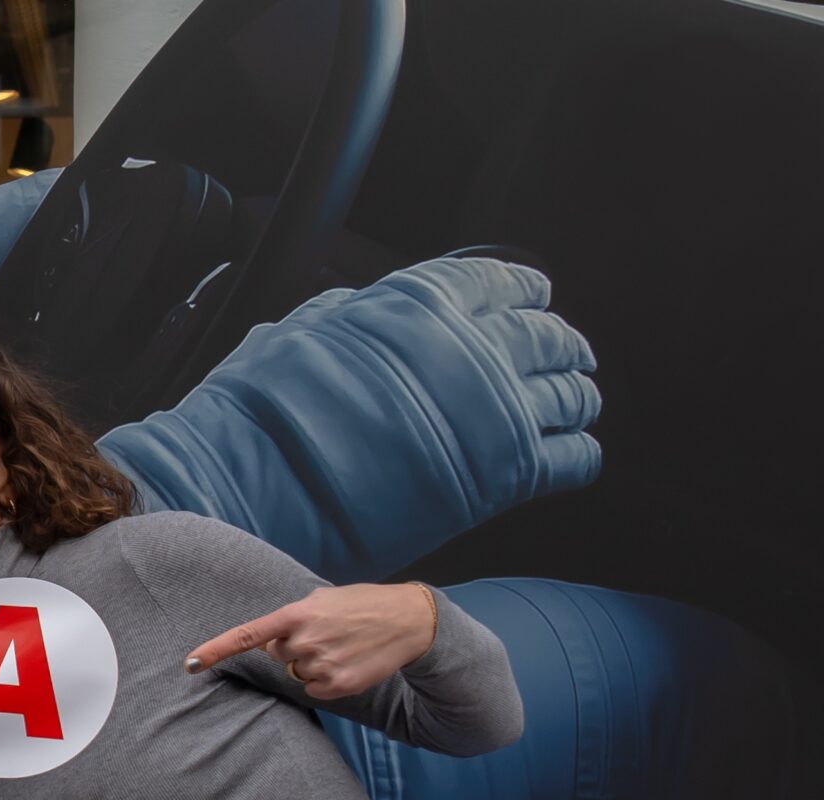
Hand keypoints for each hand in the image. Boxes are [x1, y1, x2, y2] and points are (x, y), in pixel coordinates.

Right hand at [105, 256, 599, 582]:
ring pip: (567, 396)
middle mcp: (471, 347)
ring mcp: (494, 412)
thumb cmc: (258, 415)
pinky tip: (572, 458)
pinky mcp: (502, 476)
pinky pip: (569, 458)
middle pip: (544, 337)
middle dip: (557, 348)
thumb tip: (357, 308)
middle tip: (563, 360)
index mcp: (425, 301)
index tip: (532, 303)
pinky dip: (577, 456)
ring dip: (574, 401)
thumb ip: (346, 314)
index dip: (523, 295)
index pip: (502, 282)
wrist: (252, 488)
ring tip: (575, 409)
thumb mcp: (297, 331)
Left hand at [185, 582, 438, 701]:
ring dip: (311, 662)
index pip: (247, 635)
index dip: (215, 650)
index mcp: (298, 613)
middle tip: (327, 633)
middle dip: (294, 646)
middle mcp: (304, 640)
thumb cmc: (363, 606)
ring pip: (295, 673)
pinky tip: (347, 662)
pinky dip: (325, 679)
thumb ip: (291, 620)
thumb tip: (267, 645)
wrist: (409, 620)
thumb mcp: (325, 600)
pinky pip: (312, 688)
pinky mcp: (335, 686)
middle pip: (277, 655)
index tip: (189, 664)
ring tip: (341, 646)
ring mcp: (319, 664)